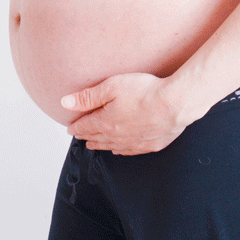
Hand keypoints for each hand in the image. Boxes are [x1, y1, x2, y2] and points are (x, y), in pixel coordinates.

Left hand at [62, 73, 189, 155]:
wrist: (175, 104)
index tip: (70, 128)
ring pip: (111, 147)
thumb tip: (65, 103)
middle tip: (79, 135)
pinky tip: (118, 150)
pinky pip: (129, 151)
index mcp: (105, 123)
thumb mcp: (111, 87)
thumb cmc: (145, 92)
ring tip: (93, 144)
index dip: (75, 127)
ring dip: (100, 145)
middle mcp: (117, 137)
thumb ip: (87, 97)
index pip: (85, 127)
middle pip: (96, 138)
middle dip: (86, 136)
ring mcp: (134, 143)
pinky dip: (120, 150)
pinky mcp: (150, 145)